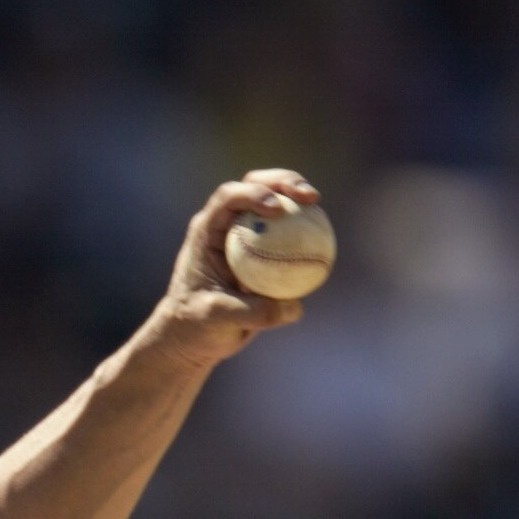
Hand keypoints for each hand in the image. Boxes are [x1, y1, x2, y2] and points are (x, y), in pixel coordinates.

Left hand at [143, 169, 320, 371]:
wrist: (194, 337)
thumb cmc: (195, 325)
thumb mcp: (217, 319)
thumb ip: (253, 312)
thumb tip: (294, 307)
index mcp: (206, 231)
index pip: (228, 198)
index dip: (254, 194)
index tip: (278, 209)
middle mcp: (225, 226)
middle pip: (254, 187)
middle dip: (282, 181)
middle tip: (309, 197)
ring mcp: (245, 234)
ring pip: (274, 204)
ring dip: (297, 196)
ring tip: (316, 201)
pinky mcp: (262, 249)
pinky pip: (287, 236)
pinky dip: (305, 231)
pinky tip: (324, 238)